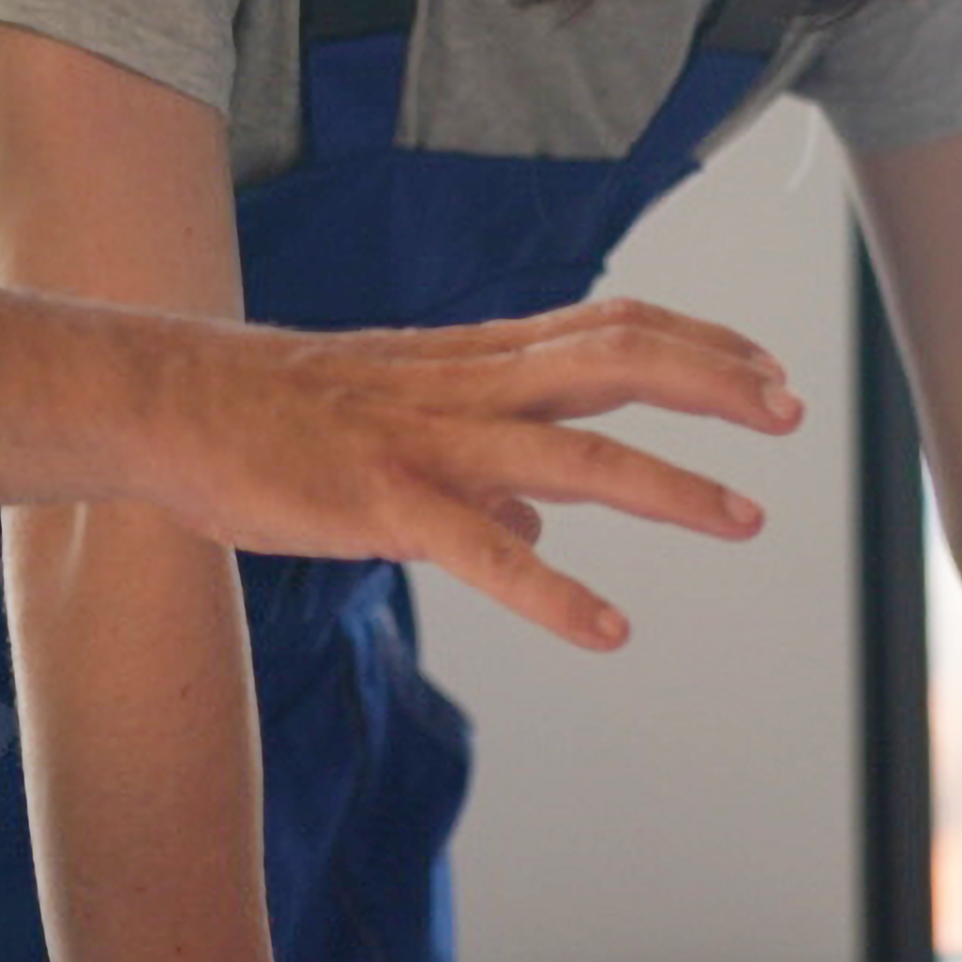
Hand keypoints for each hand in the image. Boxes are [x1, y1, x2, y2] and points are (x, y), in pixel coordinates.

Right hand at [138, 301, 798, 651]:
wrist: (169, 405)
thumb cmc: (277, 418)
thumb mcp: (399, 424)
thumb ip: (484, 467)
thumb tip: (544, 518)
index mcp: (475, 361)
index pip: (612, 328)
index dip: (699, 345)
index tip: (767, 370)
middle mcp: (468, 387)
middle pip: (618, 361)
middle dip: (715, 384)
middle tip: (791, 414)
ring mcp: (430, 443)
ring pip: (574, 454)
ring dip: (670, 486)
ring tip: (744, 519)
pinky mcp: (386, 504)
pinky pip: (485, 552)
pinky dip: (553, 592)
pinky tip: (608, 632)